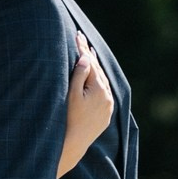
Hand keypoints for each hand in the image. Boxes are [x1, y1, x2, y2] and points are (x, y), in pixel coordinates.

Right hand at [62, 33, 112, 170]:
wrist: (74, 143)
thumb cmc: (69, 118)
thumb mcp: (72, 95)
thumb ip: (80, 75)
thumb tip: (86, 58)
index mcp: (99, 89)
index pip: (90, 64)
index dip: (82, 49)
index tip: (77, 35)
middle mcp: (107, 96)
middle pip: (98, 70)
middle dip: (89, 55)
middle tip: (82, 39)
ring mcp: (108, 105)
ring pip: (102, 80)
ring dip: (96, 67)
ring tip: (90, 53)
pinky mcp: (106, 113)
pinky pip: (104, 92)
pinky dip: (99, 81)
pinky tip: (95, 76)